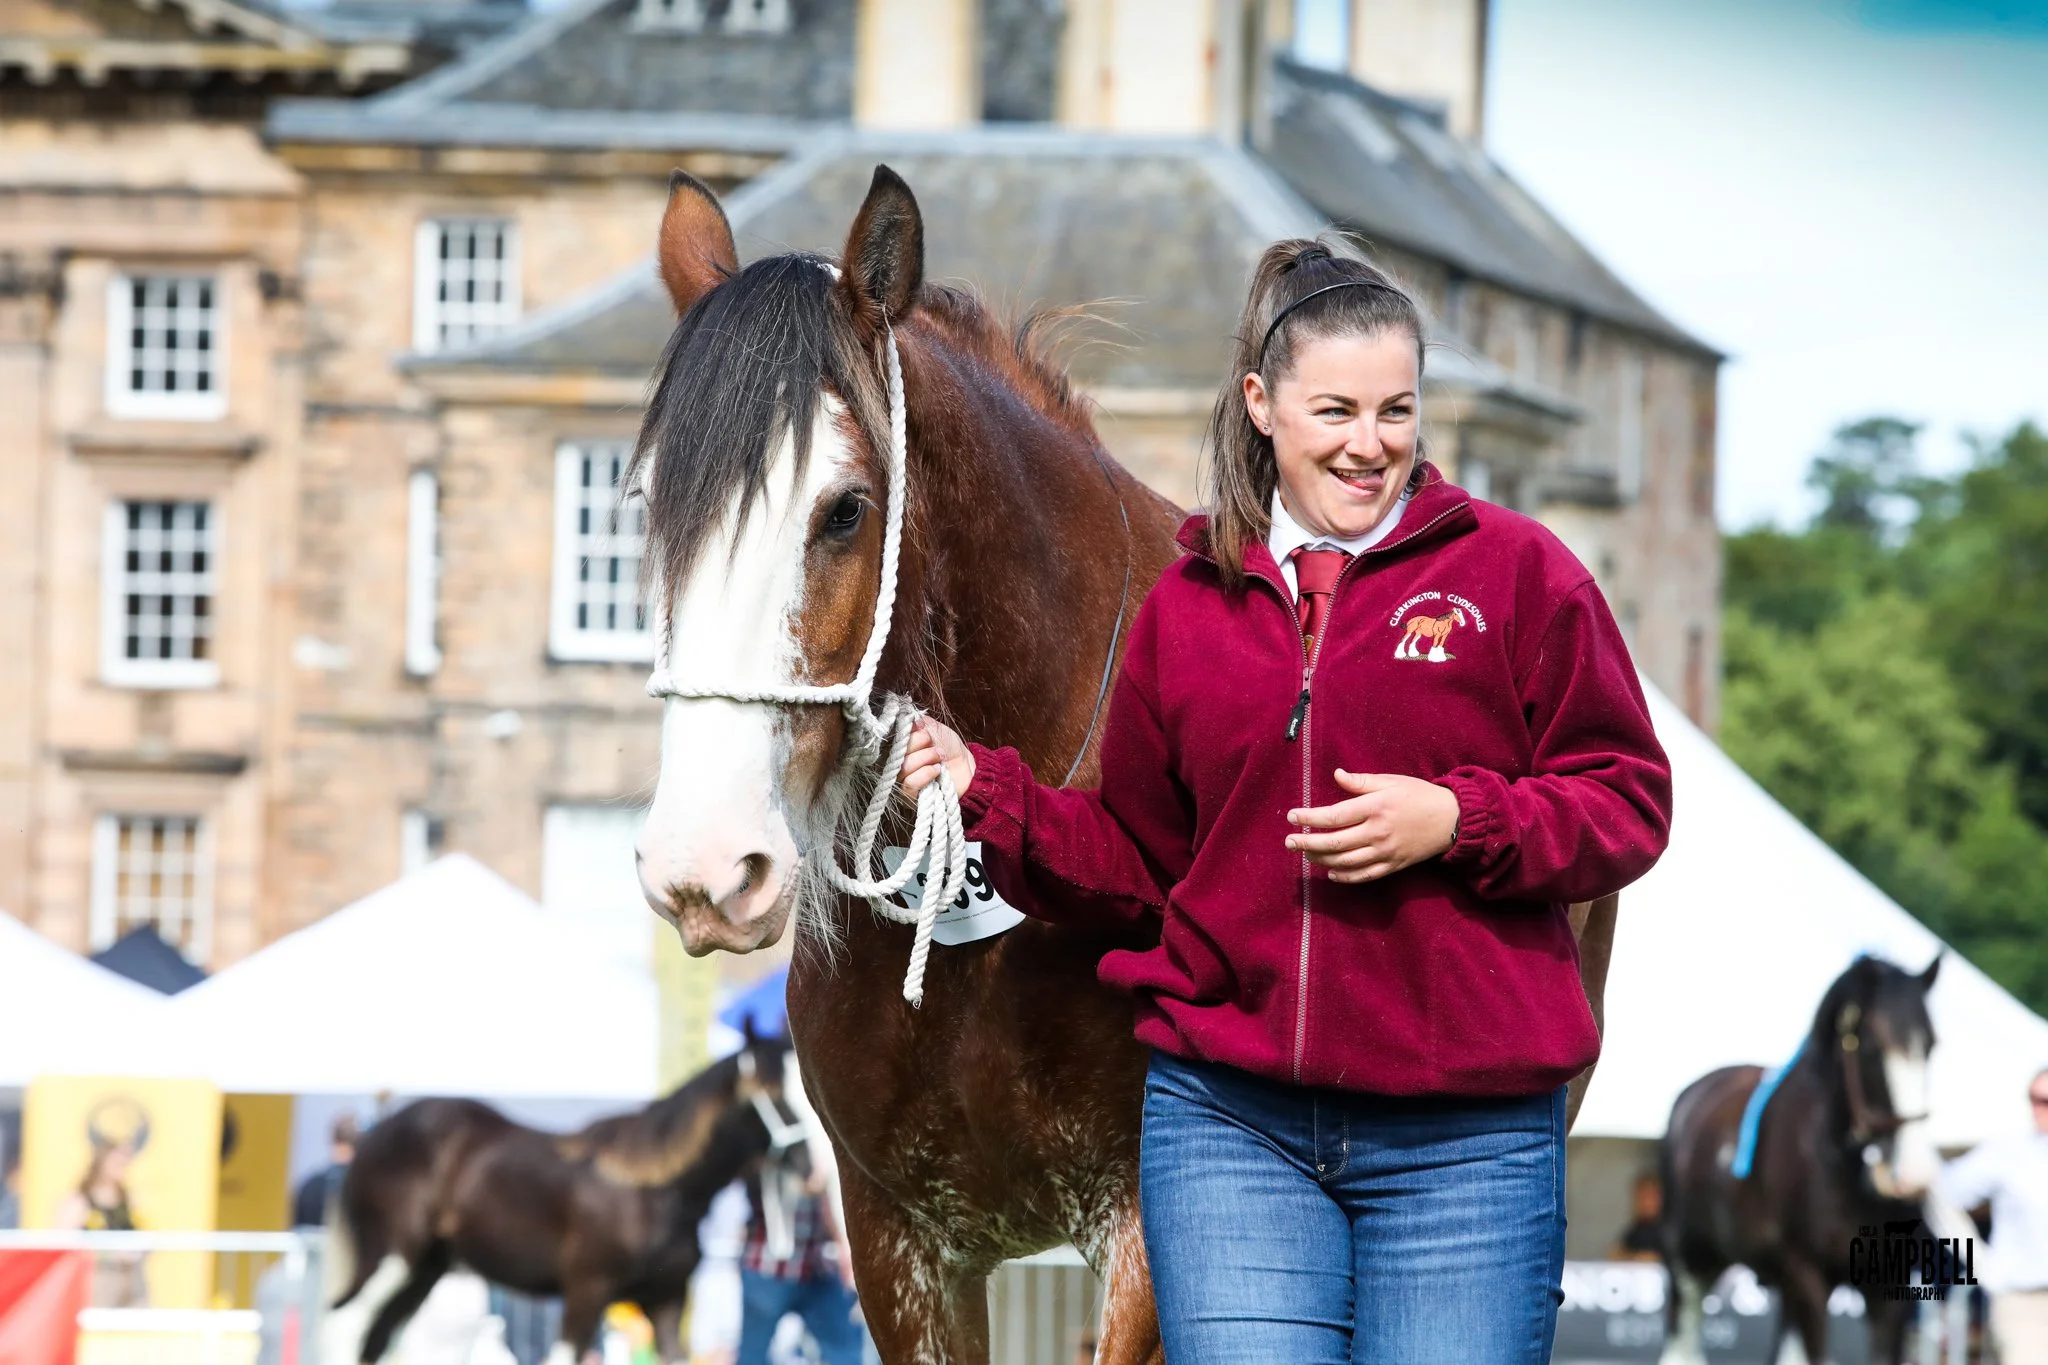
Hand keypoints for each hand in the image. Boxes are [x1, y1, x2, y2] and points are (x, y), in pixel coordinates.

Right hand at [900, 715, 974, 800]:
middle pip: (897, 751)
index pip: (893, 737)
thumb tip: (908, 719)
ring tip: (940, 756)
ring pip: (904, 766)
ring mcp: (902, 780)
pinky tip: (937, 769)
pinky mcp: (910, 795)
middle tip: (934, 744)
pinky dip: (926, 773)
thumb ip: (919, 721)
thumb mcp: (934, 727)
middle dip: (919, 743)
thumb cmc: (949, 747)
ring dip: (926, 758)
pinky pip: (910, 782)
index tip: (923, 728)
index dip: (908, 731)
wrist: (967, 767)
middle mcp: (897, 762)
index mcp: (900, 745)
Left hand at [1285, 770, 1458, 883]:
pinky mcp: (1393, 866)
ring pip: (1345, 862)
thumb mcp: (1392, 781)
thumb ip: (1362, 782)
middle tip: (1289, 841)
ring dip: (1320, 860)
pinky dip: (1344, 877)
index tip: (1291, 817)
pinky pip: (1364, 876)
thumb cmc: (1420, 796)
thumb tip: (1336, 775)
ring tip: (1305, 854)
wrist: (1452, 820)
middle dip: (1307, 843)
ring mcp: (1385, 852)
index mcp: (1375, 807)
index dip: (1309, 818)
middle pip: (1334, 843)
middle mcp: (1378, 832)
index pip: (1334, 816)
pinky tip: (1330, 873)